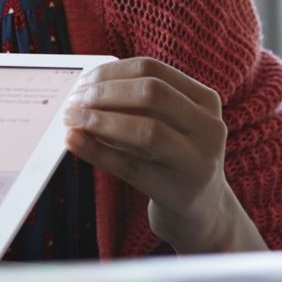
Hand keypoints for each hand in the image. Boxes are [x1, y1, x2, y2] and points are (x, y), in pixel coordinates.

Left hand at [60, 57, 261, 253]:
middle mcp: (209, 127)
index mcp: (205, 100)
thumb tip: (83, 88)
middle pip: (151, 93)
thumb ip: (136, 103)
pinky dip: (97, 152)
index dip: (111, 72)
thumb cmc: (172, 157)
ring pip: (146, 130)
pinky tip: (74, 142)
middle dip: (105, 93)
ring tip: (72, 120)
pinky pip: (131, 167)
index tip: (82, 82)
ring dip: (100, 121)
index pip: (152, 70)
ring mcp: (198, 161)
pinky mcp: (179, 191)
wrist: (202, 211)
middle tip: (74, 101)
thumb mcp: (168, 124)